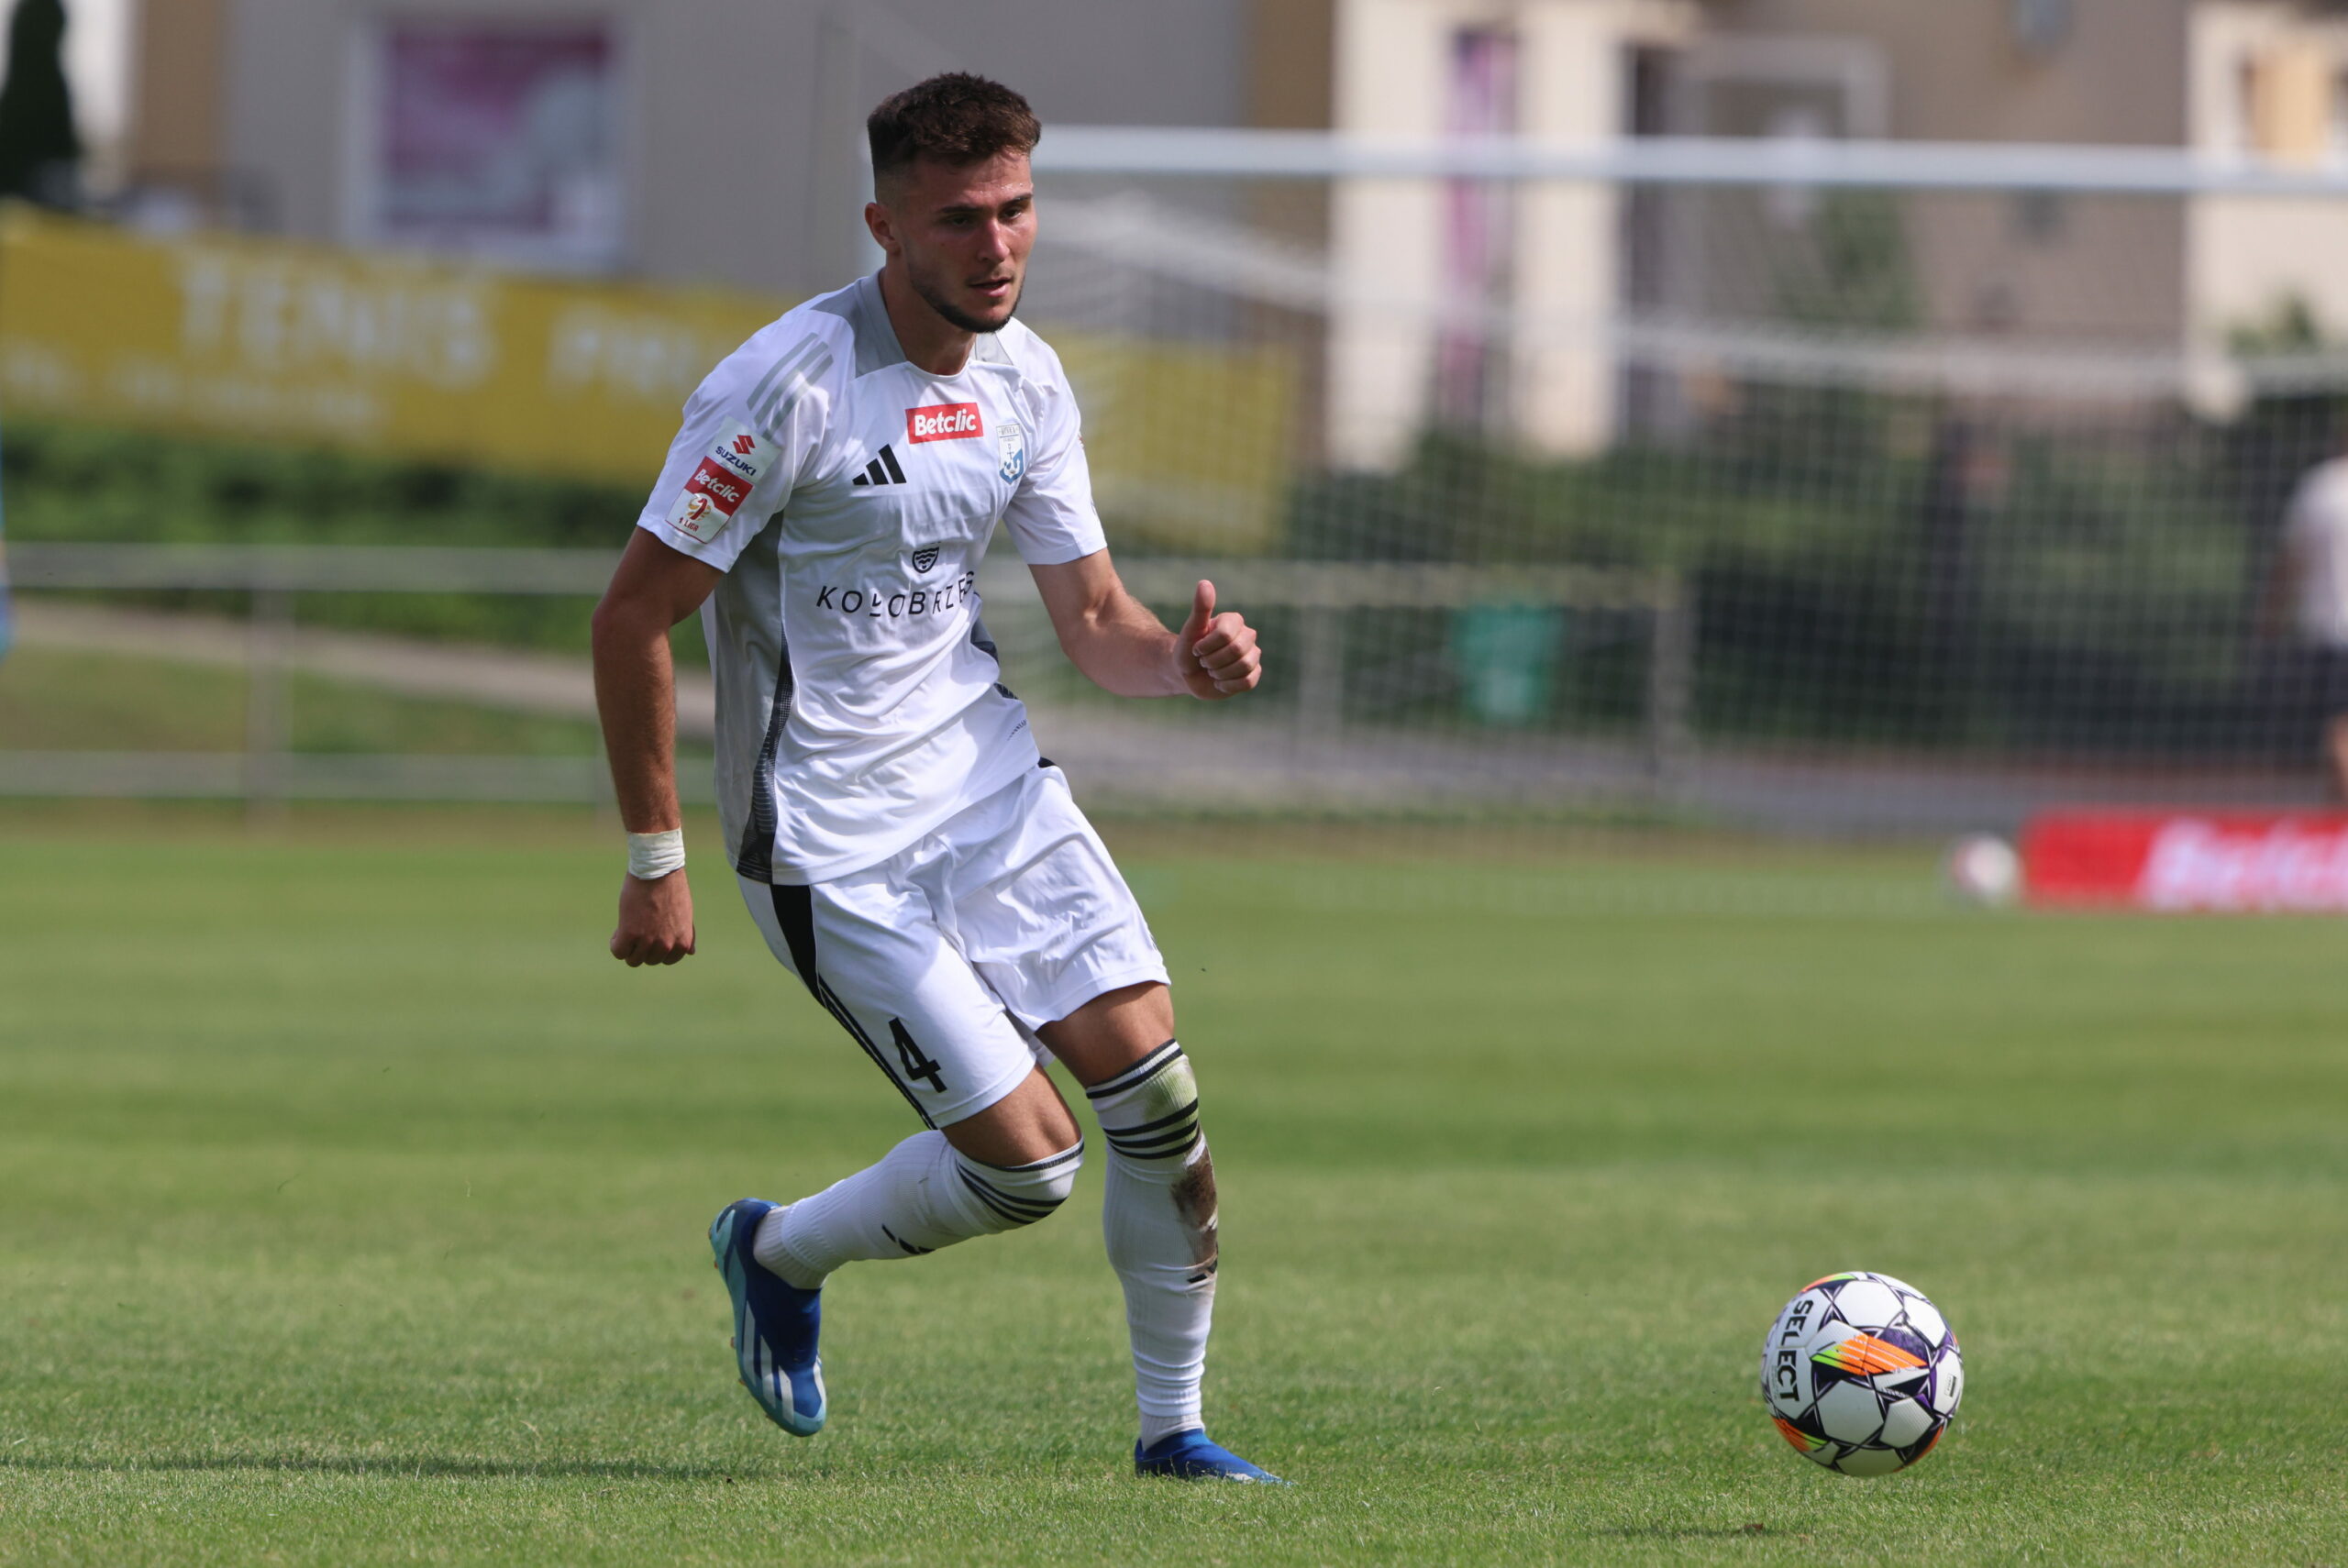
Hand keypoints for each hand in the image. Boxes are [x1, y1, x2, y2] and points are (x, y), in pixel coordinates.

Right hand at [611, 869, 696, 965]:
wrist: (658, 871)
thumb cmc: (671, 888)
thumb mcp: (685, 914)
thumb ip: (686, 934)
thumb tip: (690, 952)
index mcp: (682, 942)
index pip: (667, 960)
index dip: (657, 948)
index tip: (652, 935)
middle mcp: (667, 945)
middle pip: (649, 960)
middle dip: (642, 947)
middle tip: (639, 928)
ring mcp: (648, 940)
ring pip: (633, 960)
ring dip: (628, 947)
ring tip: (628, 928)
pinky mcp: (630, 933)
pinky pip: (619, 951)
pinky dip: (616, 944)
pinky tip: (618, 931)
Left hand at [1174, 579, 1262, 699]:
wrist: (1186, 674)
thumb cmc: (1187, 649)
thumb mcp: (1191, 629)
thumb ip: (1200, 607)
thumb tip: (1205, 583)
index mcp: (1234, 621)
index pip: (1226, 634)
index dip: (1207, 646)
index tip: (1196, 649)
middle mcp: (1247, 636)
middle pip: (1238, 651)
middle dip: (1214, 660)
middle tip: (1204, 661)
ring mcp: (1252, 655)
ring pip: (1244, 667)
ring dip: (1220, 673)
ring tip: (1212, 671)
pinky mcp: (1253, 674)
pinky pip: (1248, 681)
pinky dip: (1228, 685)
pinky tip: (1220, 682)